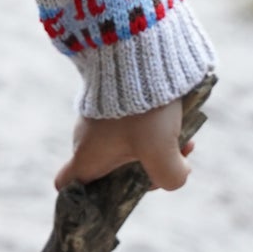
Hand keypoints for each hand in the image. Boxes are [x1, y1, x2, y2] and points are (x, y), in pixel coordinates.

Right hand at [54, 99, 193, 192]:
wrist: (135, 51)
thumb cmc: (142, 109)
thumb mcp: (162, 151)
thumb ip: (171, 177)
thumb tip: (178, 174)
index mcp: (86, 156)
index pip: (67, 186)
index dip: (83, 200)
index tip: (113, 198)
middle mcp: (85, 138)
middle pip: (110, 170)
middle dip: (144, 171)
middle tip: (171, 161)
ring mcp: (97, 116)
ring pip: (126, 145)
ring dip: (155, 147)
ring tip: (185, 139)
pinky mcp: (111, 99)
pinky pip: (130, 123)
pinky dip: (152, 127)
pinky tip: (179, 119)